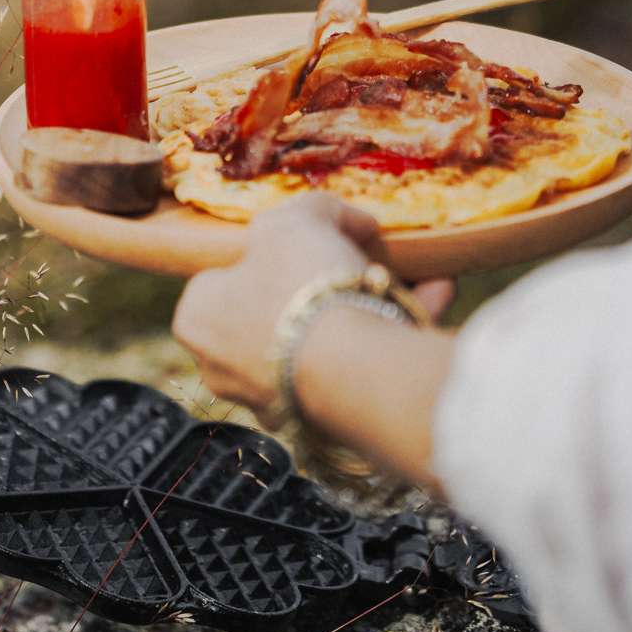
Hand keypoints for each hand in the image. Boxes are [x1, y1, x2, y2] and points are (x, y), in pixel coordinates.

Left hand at [171, 196, 449, 415]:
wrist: (348, 370)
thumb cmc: (301, 284)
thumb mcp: (296, 220)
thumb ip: (315, 209)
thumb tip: (351, 221)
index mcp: (197, 316)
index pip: (231, 274)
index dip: (278, 251)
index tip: (320, 241)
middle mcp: (223, 366)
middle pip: (285, 307)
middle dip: (337, 279)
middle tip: (373, 259)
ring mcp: (270, 400)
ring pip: (326, 339)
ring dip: (376, 304)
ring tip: (420, 279)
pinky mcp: (317, 423)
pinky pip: (355, 370)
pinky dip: (392, 336)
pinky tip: (434, 301)